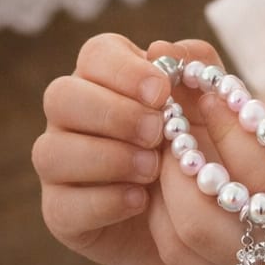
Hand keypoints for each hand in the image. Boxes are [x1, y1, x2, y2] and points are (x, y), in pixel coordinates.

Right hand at [33, 32, 203, 264]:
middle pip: (61, 96)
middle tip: (157, 132)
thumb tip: (162, 47)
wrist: (204, 217)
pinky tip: (139, 200)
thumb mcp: (213, 106)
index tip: (161, 91)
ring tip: (153, 170)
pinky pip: (61, 204)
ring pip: (51, 151)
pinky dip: (104, 201)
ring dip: (107, 158)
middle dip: (112, 114)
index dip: (123, 69)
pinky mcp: (60, 211)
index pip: (96, 54)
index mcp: (108, 77)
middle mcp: (74, 114)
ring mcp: (61, 164)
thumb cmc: (203, 147)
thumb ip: (198, 68)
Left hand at [146, 39, 264, 264]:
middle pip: (197, 222)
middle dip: (176, 165)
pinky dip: (171, 216)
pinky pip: (185, 262)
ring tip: (170, 147)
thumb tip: (254, 131)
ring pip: (179, 246)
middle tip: (173, 120)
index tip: (209, 95)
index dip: (227, 133)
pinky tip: (177, 183)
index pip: (255, 181)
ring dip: (164, 192)